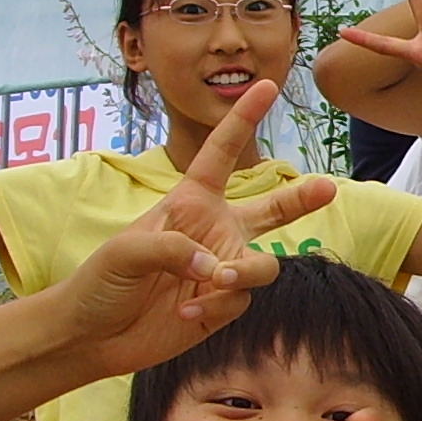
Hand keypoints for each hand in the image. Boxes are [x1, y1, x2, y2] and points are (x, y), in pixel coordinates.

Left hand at [47, 82, 337, 373]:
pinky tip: (187, 312)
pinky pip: (241, 300)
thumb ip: (174, 248)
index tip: (266, 86)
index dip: (243, 118)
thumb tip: (217, 267)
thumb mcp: (127, 250)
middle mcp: (213, 231)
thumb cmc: (100, 281)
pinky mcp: (222, 306)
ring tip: (215, 282)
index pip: (221, 154)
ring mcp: (222, 269)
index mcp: (189, 202)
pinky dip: (217, 306)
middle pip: (272, 210)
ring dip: (242, 273)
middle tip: (328, 189)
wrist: (93, 335)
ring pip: (262, 265)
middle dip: (302, 200)